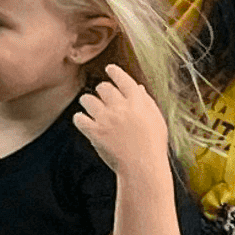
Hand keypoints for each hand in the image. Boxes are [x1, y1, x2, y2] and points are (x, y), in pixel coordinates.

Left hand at [71, 65, 172, 184]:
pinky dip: (80, 119)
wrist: (142, 166)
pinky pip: (78, 118)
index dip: (114, 72)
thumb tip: (137, 88)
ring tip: (90, 108)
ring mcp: (106, 118)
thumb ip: (145, 102)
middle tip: (102, 97)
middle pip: (103, 87)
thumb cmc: (152, 144)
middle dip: (102, 90)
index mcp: (138, 101)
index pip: (123, 78)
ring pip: (87, 99)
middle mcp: (121, 106)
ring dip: (88, 102)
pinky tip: (84, 122)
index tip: (109, 69)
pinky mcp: (94, 131)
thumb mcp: (156, 119)